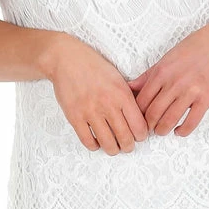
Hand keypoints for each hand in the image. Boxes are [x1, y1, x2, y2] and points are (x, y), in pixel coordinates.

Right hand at [48, 35, 149, 154]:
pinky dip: (94, 146)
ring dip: (113, 149)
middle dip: (128, 146)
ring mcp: (90, 112)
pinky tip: (96, 142)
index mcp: (122, 94)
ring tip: (113, 147)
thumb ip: (129, 96)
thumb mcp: (118, 78)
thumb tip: (141, 115)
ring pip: (108, 144)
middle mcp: (108, 105)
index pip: (139, 126)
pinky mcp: (74, 117)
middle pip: (125, 138)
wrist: (67, 60)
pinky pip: (88, 141)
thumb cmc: (93, 67)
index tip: (139, 136)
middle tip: (127, 145)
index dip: (141, 136)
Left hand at [127, 20, 208, 137]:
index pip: (141, 101)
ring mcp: (190, 92)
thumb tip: (130, 87)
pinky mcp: (206, 99)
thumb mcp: (166, 58)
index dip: (137, 114)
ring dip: (162, 130)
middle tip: (148, 129)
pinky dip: (183, 131)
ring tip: (161, 131)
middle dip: (148, 125)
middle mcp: (174, 83)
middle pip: (153, 113)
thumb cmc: (193, 49)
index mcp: (161, 72)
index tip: (137, 119)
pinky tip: (179, 131)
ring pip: (169, 120)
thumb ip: (148, 75)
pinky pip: (191, 122)